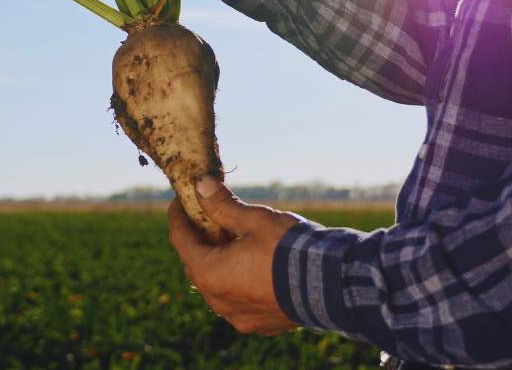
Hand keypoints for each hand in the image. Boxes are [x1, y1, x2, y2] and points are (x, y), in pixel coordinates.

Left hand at [168, 175, 300, 335]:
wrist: (332, 286)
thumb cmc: (289, 248)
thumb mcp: (254, 219)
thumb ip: (222, 204)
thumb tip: (201, 185)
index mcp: (209, 273)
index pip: (180, 239)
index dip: (179, 214)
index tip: (182, 199)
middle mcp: (218, 301)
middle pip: (196, 264)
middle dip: (200, 239)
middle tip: (210, 216)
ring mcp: (238, 317)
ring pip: (216, 286)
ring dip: (218, 263)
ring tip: (234, 240)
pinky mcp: (258, 325)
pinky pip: (237, 302)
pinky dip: (237, 283)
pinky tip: (253, 266)